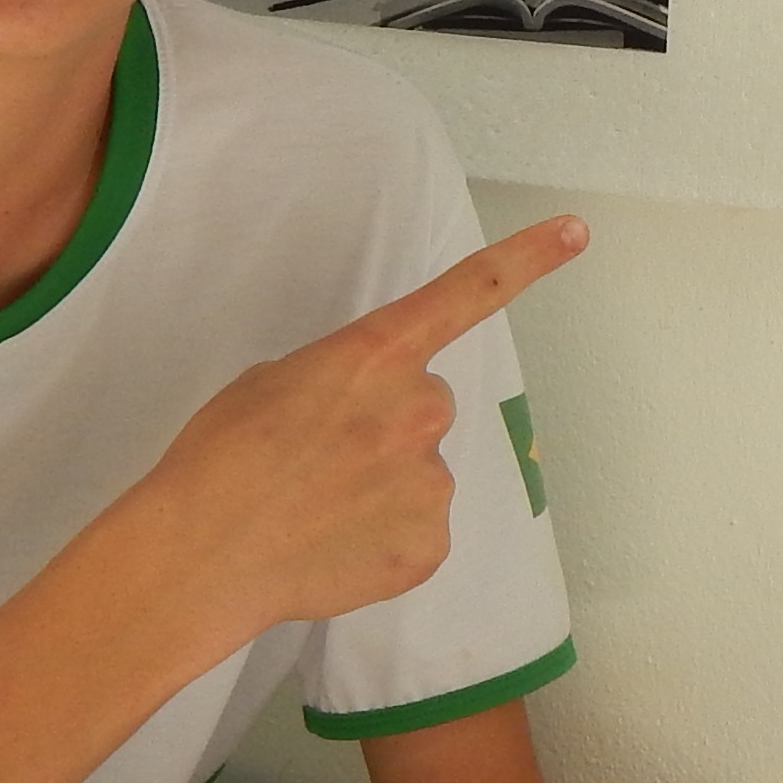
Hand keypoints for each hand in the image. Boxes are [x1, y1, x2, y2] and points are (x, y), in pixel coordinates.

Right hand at [131, 216, 585, 655]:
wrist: (206, 553)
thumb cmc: (222, 459)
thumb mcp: (276, 381)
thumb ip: (347, 378)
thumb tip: (369, 412)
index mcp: (376, 355)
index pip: (467, 293)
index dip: (527, 259)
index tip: (576, 229)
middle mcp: (420, 410)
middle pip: (425, 403)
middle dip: (386, 422)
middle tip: (320, 455)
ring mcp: (432, 481)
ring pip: (420, 470)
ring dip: (381, 483)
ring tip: (316, 506)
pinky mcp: (432, 544)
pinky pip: (419, 528)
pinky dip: (383, 537)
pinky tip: (333, 543)